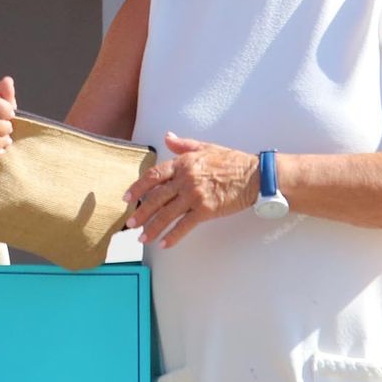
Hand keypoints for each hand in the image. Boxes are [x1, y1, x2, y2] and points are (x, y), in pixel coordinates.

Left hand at [123, 134, 256, 247]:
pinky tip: (164, 244)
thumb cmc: (232, 161)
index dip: (138, 187)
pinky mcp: (206, 210)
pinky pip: (184, 225)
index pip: (153, 176)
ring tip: (142, 238)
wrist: (255, 175)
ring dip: (153, 227)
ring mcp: (195, 195)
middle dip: (141, 212)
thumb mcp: (205, 147)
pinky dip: (173, 236)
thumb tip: (167, 137)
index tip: (127, 198)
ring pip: (167, 214)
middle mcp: (185, 179)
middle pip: (156, 198)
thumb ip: (183, 145)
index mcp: (183, 163)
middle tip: (130, 224)